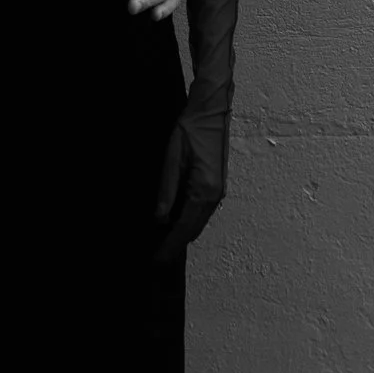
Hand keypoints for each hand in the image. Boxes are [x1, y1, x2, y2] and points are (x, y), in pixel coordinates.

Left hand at [151, 108, 226, 264]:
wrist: (211, 111)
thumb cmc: (190, 130)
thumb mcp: (172, 158)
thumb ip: (167, 190)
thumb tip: (160, 219)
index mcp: (203, 191)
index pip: (183, 228)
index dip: (169, 246)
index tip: (156, 261)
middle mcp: (214, 196)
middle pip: (192, 230)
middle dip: (175, 245)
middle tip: (156, 258)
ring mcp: (217, 191)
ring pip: (198, 223)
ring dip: (182, 235)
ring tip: (162, 244)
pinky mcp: (216, 185)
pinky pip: (201, 212)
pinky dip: (188, 222)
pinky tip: (174, 222)